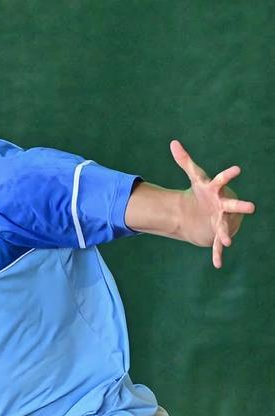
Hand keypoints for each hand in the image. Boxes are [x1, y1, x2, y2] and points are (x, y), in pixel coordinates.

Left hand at [170, 140, 255, 267]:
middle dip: (241, 206)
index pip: (221, 180)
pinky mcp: (216, 232)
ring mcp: (221, 219)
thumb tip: (173, 142)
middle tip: (252, 207)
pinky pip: (216, 244)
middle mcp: (222, 205)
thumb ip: (185, 161)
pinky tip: (217, 264)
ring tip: (228, 242)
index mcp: (216, 191)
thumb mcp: (195, 178)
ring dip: (225, 234)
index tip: (237, 169)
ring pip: (224, 227)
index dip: (228, 175)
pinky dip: (216, 254)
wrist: (210, 212)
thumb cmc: (204, 193)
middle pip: (232, 205)